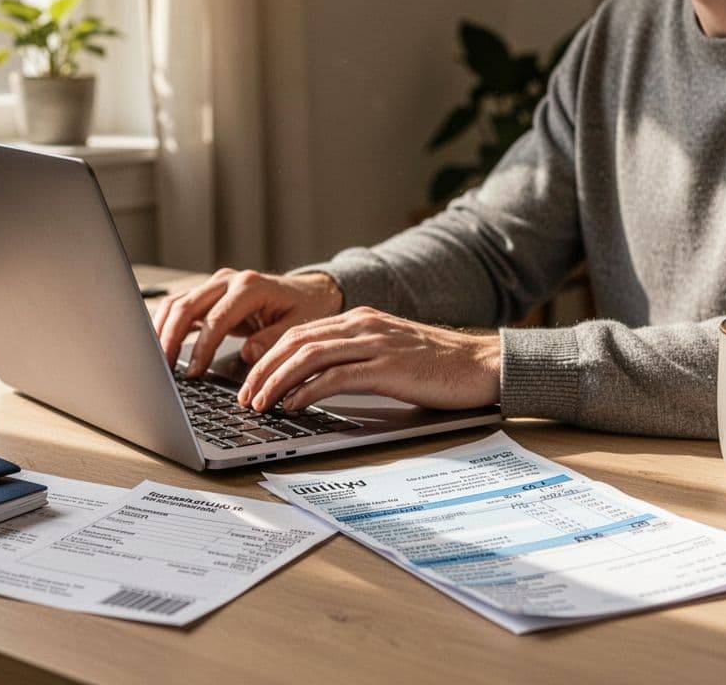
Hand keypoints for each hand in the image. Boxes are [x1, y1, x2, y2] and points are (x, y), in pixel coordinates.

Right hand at [152, 269, 343, 376]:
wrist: (307, 292)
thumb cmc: (305, 308)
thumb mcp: (299, 326)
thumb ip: (273, 339)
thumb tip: (249, 353)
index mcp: (250, 286)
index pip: (217, 318)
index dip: (203, 347)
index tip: (195, 372)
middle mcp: (228, 280)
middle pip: (187, 306)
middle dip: (170, 339)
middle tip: (163, 369)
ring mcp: (216, 285)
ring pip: (177, 304)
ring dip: (162, 331)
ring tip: (157, 361)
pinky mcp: (209, 294)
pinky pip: (180, 307)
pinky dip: (167, 325)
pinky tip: (160, 346)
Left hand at [236, 306, 501, 413]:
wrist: (481, 364)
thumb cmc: (437, 366)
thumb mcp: (388, 351)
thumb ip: (354, 358)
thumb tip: (314, 382)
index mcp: (359, 319)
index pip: (300, 332)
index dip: (269, 356)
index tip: (250, 380)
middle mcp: (363, 325)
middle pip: (295, 341)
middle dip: (262, 369)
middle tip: (244, 396)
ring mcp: (374, 344)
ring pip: (308, 356)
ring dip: (276, 381)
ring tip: (259, 404)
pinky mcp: (387, 367)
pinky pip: (336, 377)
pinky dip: (307, 392)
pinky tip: (293, 407)